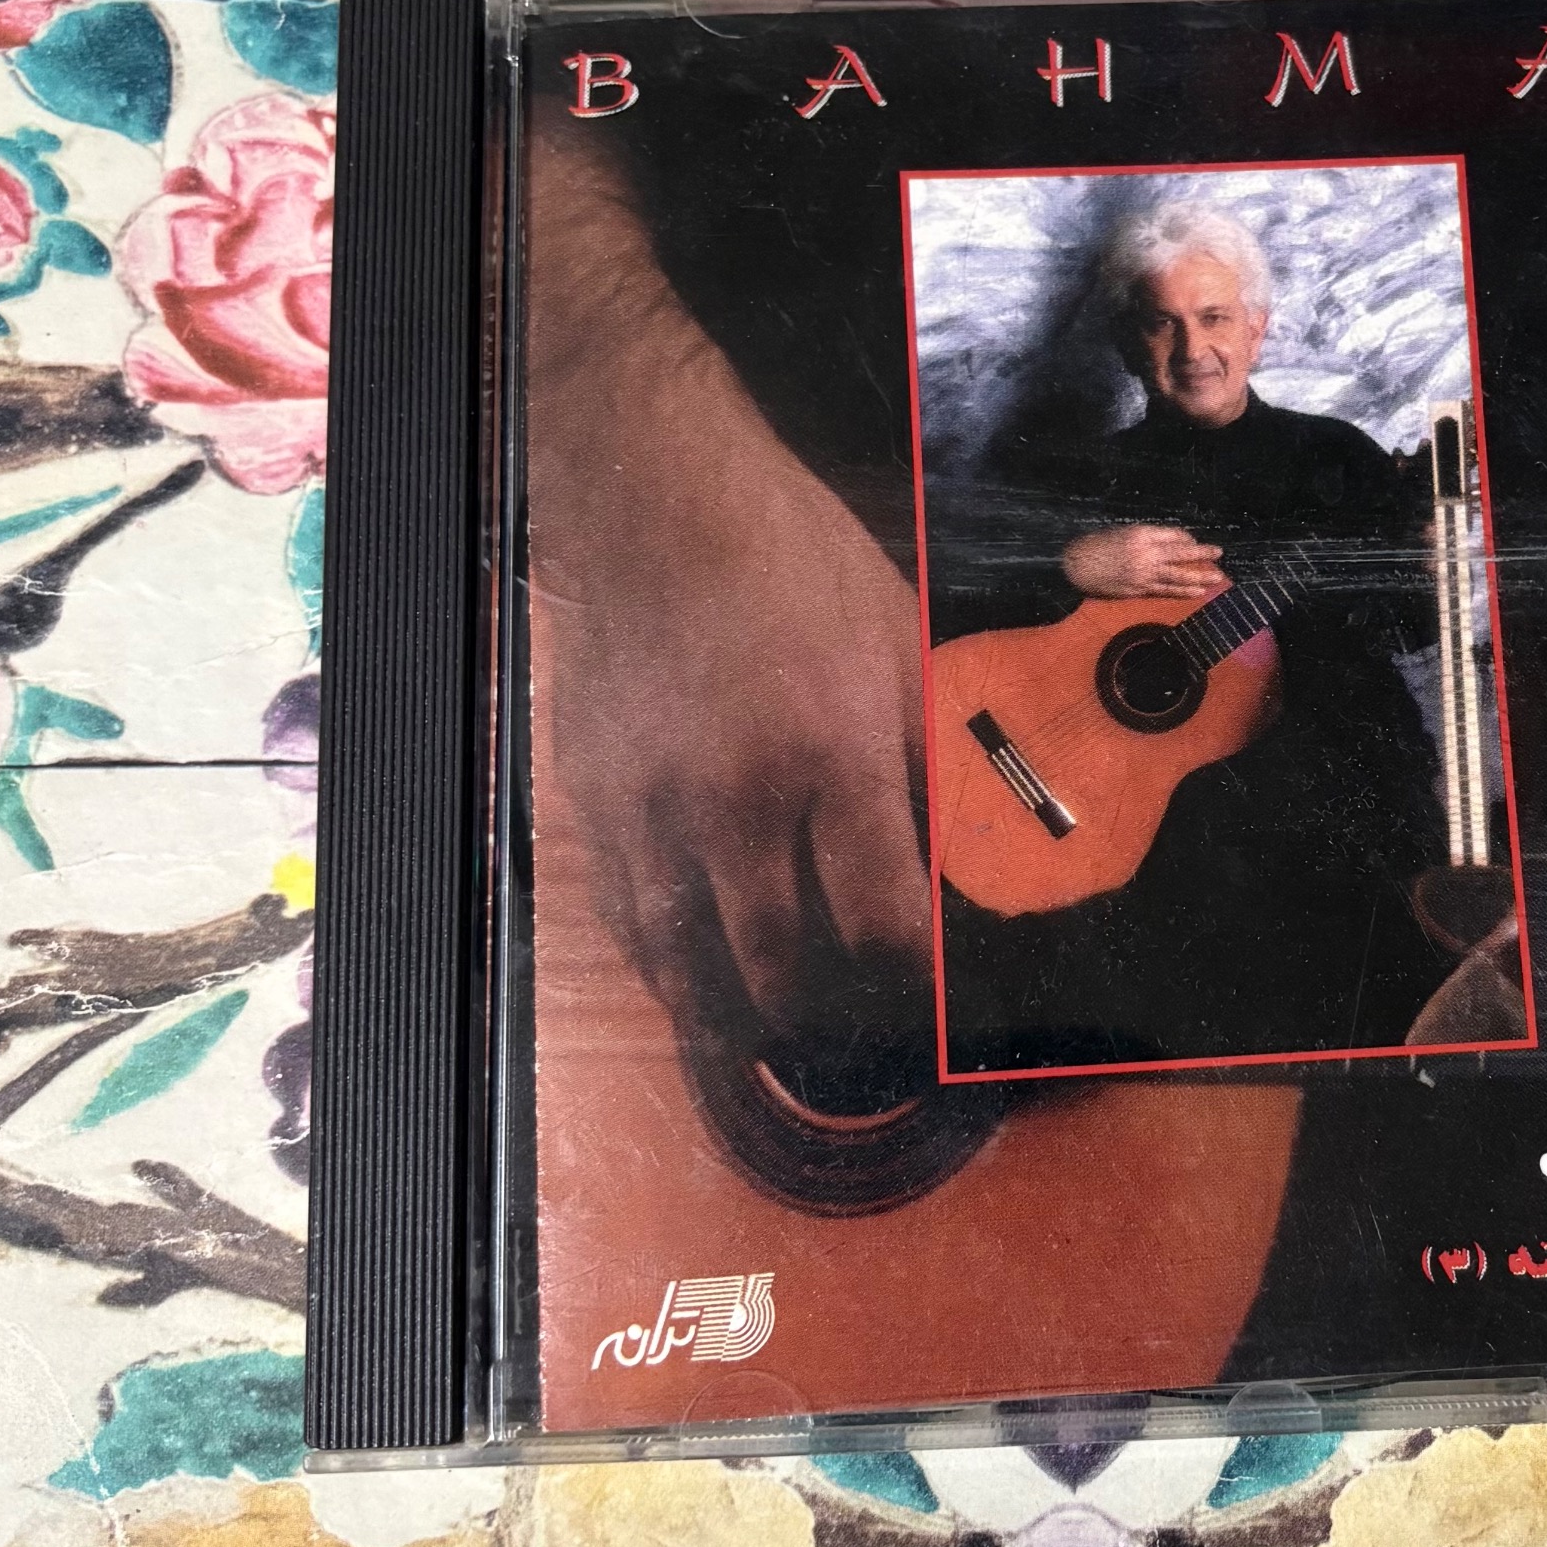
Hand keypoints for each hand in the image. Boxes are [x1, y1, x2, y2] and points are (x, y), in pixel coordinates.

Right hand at [528, 141, 929, 1044]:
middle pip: (780, 967)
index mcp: (834, 761)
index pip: (880, 923)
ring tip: (772, 1043)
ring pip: (689, 966)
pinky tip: (697, 980)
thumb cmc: (795, 563)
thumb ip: (924, 762)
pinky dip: (667, 965)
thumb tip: (950, 857)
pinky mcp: (596, 805)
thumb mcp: (899, 647)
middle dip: (825, 1017)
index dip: (910, 983)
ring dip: (735, 1018)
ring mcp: (656, 812)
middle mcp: (740, 805)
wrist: (657, 503)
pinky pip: (629, 921)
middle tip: (855, 1035)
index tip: (926, 1001)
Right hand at [1061, 522, 1228, 601]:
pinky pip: (1166, 591)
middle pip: (1181, 554)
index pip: (1173, 536)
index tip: (1193, 544)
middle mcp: (1145, 553)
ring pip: (1177, 575)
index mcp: (1141, 534)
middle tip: (1218, 553)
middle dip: (1202, 554)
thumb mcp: (1121, 531)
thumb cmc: (1096, 545)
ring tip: (1216, 578)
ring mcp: (1143, 574)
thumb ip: (1145, 537)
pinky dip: (1182, 591)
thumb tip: (1169, 544)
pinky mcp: (1138, 590)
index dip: (1186, 540)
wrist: (1074, 566)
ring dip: (1199, 577)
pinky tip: (1197, 592)